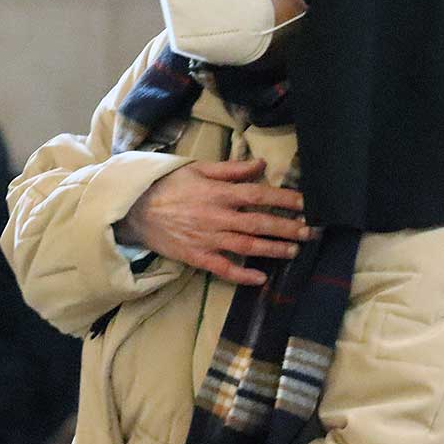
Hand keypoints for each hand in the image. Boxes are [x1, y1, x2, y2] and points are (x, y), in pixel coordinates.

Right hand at [114, 159, 314, 285]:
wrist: (134, 209)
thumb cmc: (168, 186)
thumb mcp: (198, 169)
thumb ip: (231, 169)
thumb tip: (260, 165)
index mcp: (219, 193)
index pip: (260, 195)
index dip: (286, 200)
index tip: (307, 204)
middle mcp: (217, 217)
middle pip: (260, 223)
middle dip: (288, 228)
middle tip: (310, 232)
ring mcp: (208, 239)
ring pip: (247, 246)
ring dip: (273, 250)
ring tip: (294, 252)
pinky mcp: (197, 256)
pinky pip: (224, 269)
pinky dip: (243, 275)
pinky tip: (261, 278)